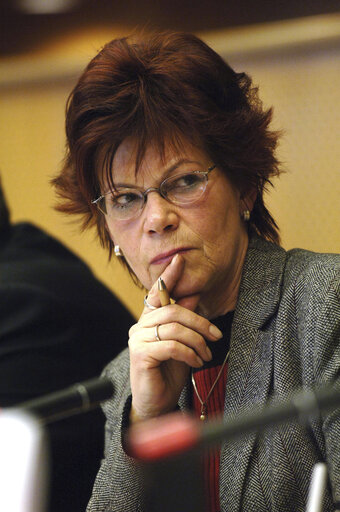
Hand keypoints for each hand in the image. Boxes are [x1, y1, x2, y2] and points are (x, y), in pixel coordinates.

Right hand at [128, 254, 222, 421]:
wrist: (157, 403)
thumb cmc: (169, 372)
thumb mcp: (182, 343)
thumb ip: (184, 320)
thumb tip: (193, 295)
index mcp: (150, 320)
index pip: (158, 292)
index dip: (169, 275)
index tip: (180, 259)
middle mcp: (140, 326)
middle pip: (172, 310)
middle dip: (199, 321)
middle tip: (215, 335)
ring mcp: (138, 340)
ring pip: (174, 327)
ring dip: (197, 341)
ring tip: (205, 354)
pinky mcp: (140, 355)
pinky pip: (171, 345)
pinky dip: (189, 353)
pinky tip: (196, 361)